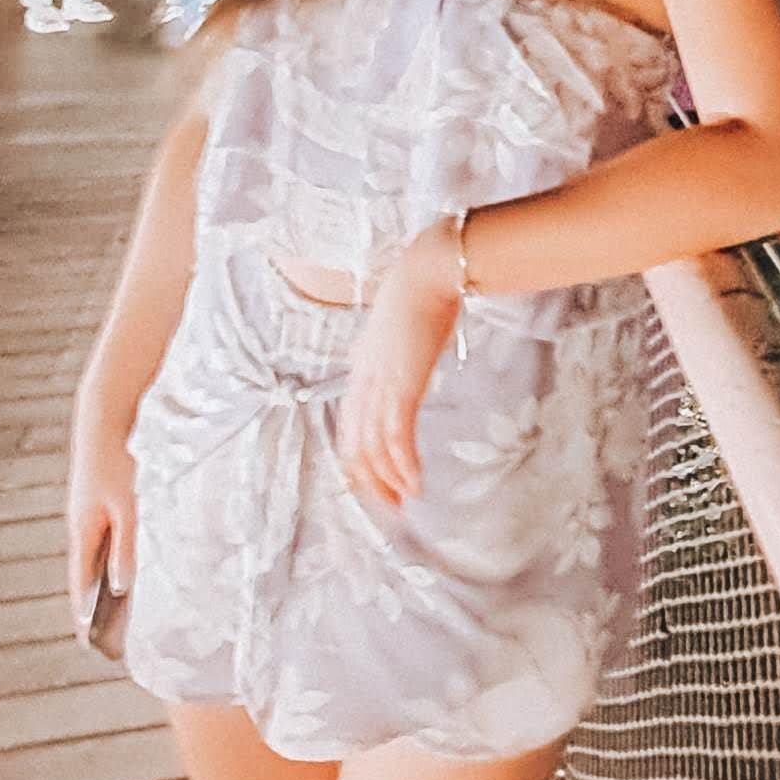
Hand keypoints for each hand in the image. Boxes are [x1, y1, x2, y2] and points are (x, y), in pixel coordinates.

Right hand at [67, 401, 136, 640]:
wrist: (110, 413)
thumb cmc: (119, 459)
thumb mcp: (129, 506)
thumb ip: (127, 547)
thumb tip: (122, 588)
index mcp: (82, 530)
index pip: (81, 585)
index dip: (83, 615)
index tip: (88, 645)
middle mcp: (83, 524)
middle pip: (91, 574)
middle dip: (101, 604)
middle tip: (114, 637)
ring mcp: (93, 511)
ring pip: (103, 555)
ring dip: (113, 580)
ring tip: (131, 610)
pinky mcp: (107, 498)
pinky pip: (112, 537)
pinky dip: (121, 556)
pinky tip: (138, 563)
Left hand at [336, 225, 462, 513]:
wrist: (428, 272)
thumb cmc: (421, 293)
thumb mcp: (401, 332)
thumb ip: (397, 355)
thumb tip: (406, 371)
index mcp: (361, 369)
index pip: (351, 427)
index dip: (361, 461)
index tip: (378, 483)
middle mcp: (363, 380)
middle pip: (356, 443)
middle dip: (371, 480)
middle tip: (390, 507)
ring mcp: (380, 384)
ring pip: (374, 445)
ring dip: (388, 479)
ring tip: (404, 501)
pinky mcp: (402, 384)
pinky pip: (397, 436)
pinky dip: (403, 463)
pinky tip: (415, 482)